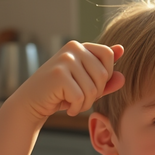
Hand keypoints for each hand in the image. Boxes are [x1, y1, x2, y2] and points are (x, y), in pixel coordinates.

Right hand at [10, 41, 125, 118]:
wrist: (31, 103)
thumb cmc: (60, 94)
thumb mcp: (86, 85)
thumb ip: (105, 81)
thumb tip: (122, 77)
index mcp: (80, 46)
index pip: (108, 54)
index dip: (105, 75)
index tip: (90, 84)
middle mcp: (72, 48)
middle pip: (102, 74)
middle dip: (95, 93)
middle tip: (79, 98)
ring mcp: (64, 60)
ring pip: (92, 88)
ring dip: (85, 103)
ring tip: (72, 103)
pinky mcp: (58, 75)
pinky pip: (81, 97)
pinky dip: (75, 108)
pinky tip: (65, 106)